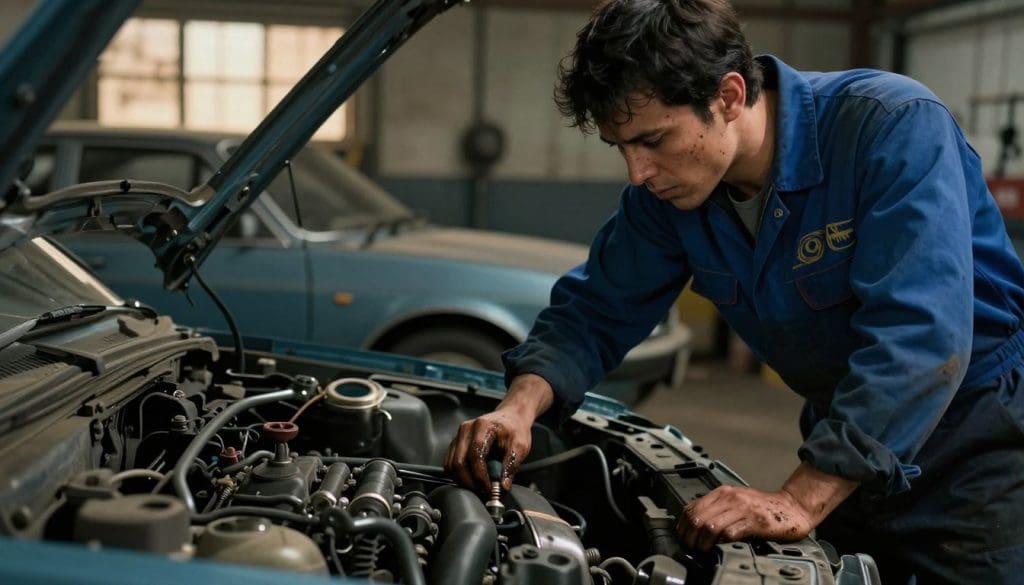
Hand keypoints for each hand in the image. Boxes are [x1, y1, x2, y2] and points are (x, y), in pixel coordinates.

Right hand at [444, 374, 553, 492]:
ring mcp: (458, 436)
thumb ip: (511, 465)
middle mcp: (466, 429)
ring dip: (463, 481)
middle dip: (470, 482)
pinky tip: (472, 480)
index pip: (475, 455)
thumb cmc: (514, 430)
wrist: (510, 418)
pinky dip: (458, 476)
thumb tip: (503, 486)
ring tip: (479, 487)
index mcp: (482, 426)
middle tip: (483, 492)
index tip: (489, 489)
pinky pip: (450, 464)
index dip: (480, 476)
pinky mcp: (455, 444)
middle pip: (459, 462)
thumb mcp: (520, 446)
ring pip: (451, 465)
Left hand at [677, 486, 813, 550]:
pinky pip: (730, 533)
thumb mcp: (736, 501)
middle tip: (692, 549)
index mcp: (723, 492)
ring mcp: (743, 509)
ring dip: (703, 543)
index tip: (683, 538)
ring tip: (704, 551)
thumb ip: (718, 508)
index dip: (683, 526)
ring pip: (710, 526)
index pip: (691, 508)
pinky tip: (722, 548)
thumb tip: (695, 524)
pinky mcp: (755, 522)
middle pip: (697, 518)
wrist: (794, 507)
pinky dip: (721, 544)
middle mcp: (730, 497)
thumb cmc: (764, 507)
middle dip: (689, 537)